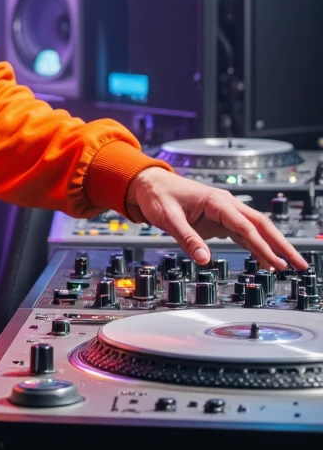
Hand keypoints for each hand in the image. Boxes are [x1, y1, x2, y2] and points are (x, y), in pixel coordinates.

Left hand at [124, 166, 307, 271]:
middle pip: (262, 225)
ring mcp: (225, 212)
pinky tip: (266, 260)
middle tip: (300, 263)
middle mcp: (226, 205)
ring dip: (273, 247)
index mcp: (217, 202)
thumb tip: (204, 260)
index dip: (262, 246)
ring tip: (289, 265)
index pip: (246, 227)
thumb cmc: (159, 196)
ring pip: (256, 230)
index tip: (276, 262)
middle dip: (282, 245)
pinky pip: (244, 234)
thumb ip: (188, 239)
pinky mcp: (220, 220)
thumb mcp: (169, 219)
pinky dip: (256, 247)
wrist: (150, 184)